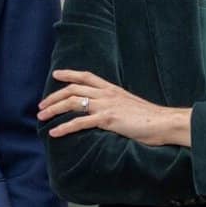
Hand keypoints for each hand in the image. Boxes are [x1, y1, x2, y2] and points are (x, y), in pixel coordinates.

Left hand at [39, 70, 192, 146]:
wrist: (164, 122)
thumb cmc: (151, 118)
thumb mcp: (131, 105)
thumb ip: (117, 105)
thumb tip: (108, 111)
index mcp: (113, 89)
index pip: (86, 76)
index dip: (69, 74)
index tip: (56, 74)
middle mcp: (107, 94)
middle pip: (73, 89)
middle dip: (54, 96)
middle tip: (41, 106)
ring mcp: (106, 105)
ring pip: (72, 103)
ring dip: (54, 110)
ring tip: (42, 117)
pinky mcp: (107, 119)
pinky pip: (79, 122)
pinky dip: (64, 127)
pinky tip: (54, 133)